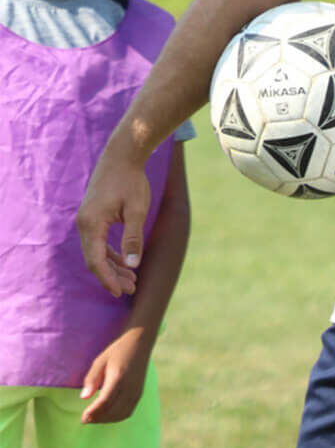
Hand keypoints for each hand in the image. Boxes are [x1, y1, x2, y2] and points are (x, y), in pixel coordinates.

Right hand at [76, 152, 150, 296]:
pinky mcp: (93, 216)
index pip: (96, 261)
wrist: (122, 155)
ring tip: (132, 280)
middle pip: (95, 259)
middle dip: (113, 276)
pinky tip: (125, 262)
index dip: (107, 279)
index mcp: (91, 224)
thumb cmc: (131, 180)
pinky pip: (99, 242)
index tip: (120, 292)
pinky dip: (111, 253)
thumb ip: (133, 238)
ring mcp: (87, 220)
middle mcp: (84, 224)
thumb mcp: (137, 210)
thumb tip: (133, 265)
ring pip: (97, 251)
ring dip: (113, 266)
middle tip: (132, 289)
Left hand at [80, 330, 149, 423]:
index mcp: (118, 377)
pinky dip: (117, 417)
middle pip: (112, 411)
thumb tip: (83, 397)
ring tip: (95, 418)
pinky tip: (108, 415)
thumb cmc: (117, 351)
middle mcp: (129, 387)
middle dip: (98, 418)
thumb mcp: (100, 361)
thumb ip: (92, 379)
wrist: (140, 343)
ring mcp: (136, 391)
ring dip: (107, 420)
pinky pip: (128, 412)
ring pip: (121, 414)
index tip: (83, 418)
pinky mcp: (139, 393)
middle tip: (85, 419)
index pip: (105, 401)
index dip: (93, 412)